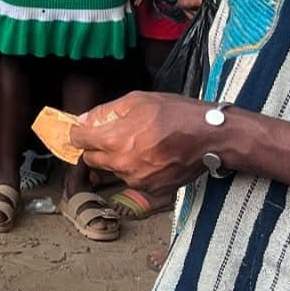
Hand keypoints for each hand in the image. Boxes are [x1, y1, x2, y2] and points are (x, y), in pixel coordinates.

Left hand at [70, 91, 213, 194]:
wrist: (211, 137)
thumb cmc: (176, 114)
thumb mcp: (137, 100)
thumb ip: (105, 112)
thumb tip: (83, 120)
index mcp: (115, 139)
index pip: (78, 140)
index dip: (79, 133)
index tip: (83, 130)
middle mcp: (122, 163)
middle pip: (91, 159)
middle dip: (96, 147)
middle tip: (114, 136)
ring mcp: (136, 179)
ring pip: (112, 170)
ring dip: (117, 159)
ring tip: (140, 144)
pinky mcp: (151, 190)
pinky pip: (132, 180)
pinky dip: (136, 170)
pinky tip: (152, 157)